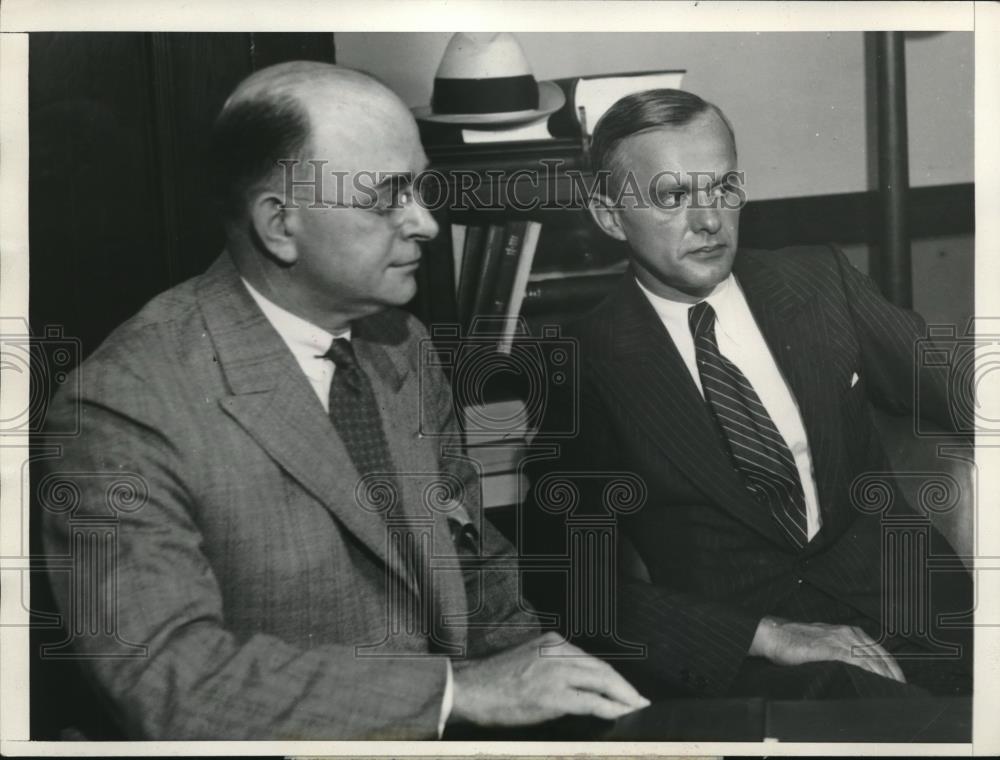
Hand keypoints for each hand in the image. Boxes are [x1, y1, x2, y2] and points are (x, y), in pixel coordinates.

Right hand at [448, 632, 649, 726]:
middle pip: (602, 669)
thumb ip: (555, 666)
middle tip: (640, 700)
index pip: (592, 660)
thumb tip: (582, 685)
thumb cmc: (495, 682)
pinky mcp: (552, 695)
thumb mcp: (530, 662)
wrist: (470, 690)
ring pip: (602, 682)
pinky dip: (610, 708)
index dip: (613, 676)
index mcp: (552, 642)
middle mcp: (557, 652)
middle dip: (625, 687)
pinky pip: (591, 701)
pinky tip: (622, 714)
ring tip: (636, 708)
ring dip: (624, 697)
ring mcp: (555, 672)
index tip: (627, 688)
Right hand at [749, 616, 905, 683]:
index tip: (899, 682)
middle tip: (901, 689)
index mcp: (848, 632)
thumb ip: (841, 653)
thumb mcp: (825, 644)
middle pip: (879, 655)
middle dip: (893, 674)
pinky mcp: (828, 647)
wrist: (775, 635)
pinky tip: (871, 680)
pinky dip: (866, 670)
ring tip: (891, 689)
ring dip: (883, 675)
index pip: (879, 650)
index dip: (892, 667)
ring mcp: (838, 639)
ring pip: (869, 658)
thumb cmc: (796, 641)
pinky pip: (853, 660)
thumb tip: (856, 671)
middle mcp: (847, 633)